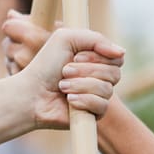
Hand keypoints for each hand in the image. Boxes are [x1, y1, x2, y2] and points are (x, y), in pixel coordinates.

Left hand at [4, 16, 123, 128]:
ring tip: (62, 86)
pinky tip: (69, 100)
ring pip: (107, 90)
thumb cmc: (45, 65)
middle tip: (64, 71)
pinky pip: (102, 106)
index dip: (98, 57)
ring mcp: (97, 97)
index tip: (76, 56)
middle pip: (114, 74)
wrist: (31, 92)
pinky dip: (84, 100)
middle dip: (86, 71)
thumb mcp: (67, 39)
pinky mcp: (93, 115)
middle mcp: (99, 78)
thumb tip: (122, 53)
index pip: (117, 58)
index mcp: (96, 60)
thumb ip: (95, 39)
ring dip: (80, 85)